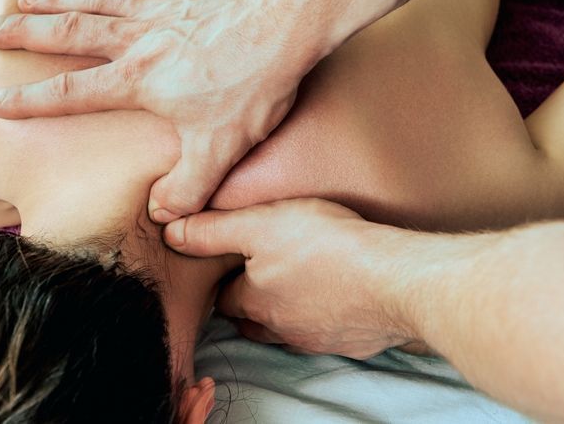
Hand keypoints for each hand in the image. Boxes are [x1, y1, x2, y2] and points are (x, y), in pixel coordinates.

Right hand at [0, 0, 327, 220]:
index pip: (72, 94)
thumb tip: (162, 215)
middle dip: (26, 33)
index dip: (30, 102)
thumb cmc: (253, 86)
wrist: (288, 25)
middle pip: (70, 35)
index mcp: (139, 80)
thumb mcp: (220, 150)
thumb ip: (187, 188)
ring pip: (98, 1)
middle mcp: (140, 41)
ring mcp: (163, 10)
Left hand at [164, 198, 420, 358]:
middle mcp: (279, 327)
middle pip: (253, 318)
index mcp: (253, 300)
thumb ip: (213, 230)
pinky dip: (326, 316)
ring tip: (302, 282)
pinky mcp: (350, 340)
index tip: (237, 260)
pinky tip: (339, 294)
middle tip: (267, 271)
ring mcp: (316, 339)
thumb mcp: (261, 223)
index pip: (225, 296)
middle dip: (254, 299)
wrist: (393, 280)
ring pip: (288, 328)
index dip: (228, 277)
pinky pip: (328, 331)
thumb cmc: (326, 245)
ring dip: (289, 310)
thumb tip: (170, 231)